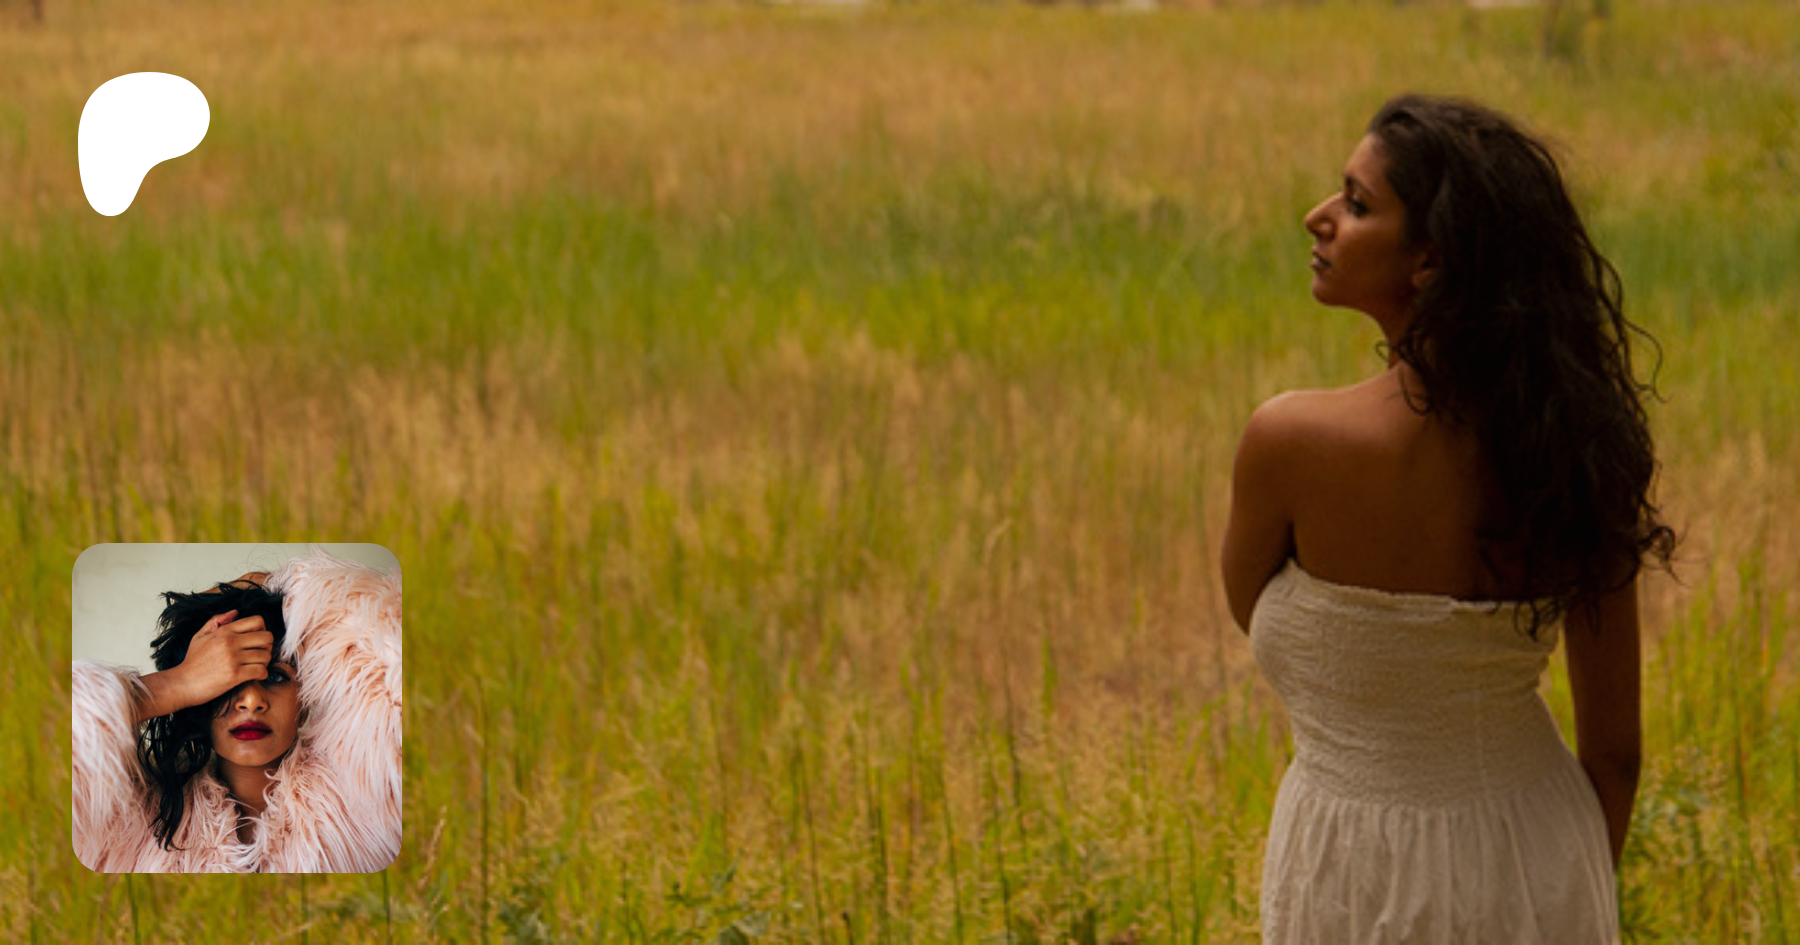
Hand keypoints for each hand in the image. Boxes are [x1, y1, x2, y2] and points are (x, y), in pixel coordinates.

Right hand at [136, 610, 274, 721]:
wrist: (182, 684)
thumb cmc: (192, 662)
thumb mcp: (199, 636)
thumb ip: (217, 621)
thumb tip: (235, 612)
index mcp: (224, 631)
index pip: (257, 621)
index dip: (262, 629)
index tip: (257, 640)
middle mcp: (230, 642)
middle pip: (266, 637)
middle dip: (267, 646)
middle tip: (260, 653)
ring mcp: (233, 658)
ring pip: (266, 655)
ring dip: (265, 662)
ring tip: (256, 665)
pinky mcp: (235, 675)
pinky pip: (261, 670)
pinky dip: (262, 674)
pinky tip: (255, 675)